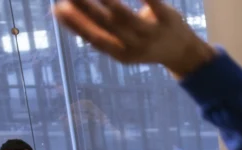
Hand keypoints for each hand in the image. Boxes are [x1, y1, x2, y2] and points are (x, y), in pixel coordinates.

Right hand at [53, 0, 215, 77]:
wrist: (184, 53)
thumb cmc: (144, 42)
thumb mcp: (121, 43)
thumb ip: (98, 31)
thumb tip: (63, 11)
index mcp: (121, 53)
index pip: (93, 39)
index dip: (74, 25)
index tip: (57, 9)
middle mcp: (135, 46)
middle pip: (106, 26)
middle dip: (85, 8)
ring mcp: (152, 33)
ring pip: (125, 17)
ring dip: (107, 1)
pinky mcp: (167, 19)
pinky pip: (153, 3)